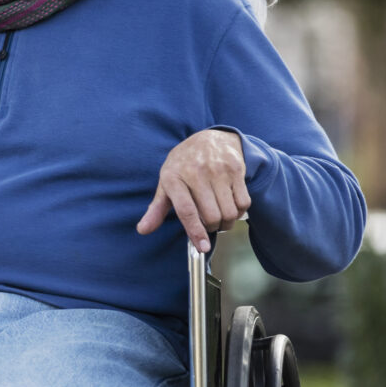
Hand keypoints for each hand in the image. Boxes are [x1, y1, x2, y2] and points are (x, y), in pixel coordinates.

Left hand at [136, 129, 250, 253]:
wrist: (209, 139)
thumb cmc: (184, 164)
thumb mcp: (166, 182)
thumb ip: (156, 208)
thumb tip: (143, 230)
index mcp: (174, 178)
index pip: (186, 211)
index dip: (195, 232)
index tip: (202, 247)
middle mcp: (196, 172)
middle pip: (211, 216)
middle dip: (212, 228)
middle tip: (209, 224)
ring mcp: (218, 170)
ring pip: (229, 212)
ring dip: (227, 222)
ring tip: (220, 216)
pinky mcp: (236, 169)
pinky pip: (243, 202)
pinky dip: (239, 211)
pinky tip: (230, 205)